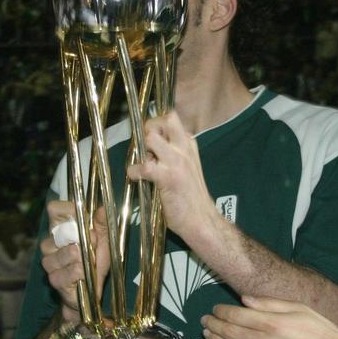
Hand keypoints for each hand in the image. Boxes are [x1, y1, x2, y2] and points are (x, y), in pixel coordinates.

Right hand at [39, 201, 108, 322]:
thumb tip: (103, 209)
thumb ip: (103, 224)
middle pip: (62, 231)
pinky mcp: (54, 279)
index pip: (55, 209)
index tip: (85, 217)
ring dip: (85, 257)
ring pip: (69, 252)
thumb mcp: (104, 240)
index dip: (70, 210)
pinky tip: (85, 274)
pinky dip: (83, 272)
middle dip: (84, 237)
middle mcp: (49, 243)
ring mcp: (50, 261)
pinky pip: (72, 271)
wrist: (91, 290)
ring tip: (90, 261)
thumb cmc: (95, 262)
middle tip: (94, 243)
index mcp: (59, 229)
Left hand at [125, 111, 219, 243]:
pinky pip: (144, 166)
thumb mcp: (186, 167)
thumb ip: (171, 154)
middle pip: (164, 120)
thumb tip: (148, 148)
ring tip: (142, 162)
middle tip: (144, 145)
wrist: (203, 220)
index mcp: (189, 144)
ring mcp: (177, 162)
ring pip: (151, 138)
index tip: (149, 137)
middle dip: (149, 128)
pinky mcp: (168, 178)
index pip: (172, 119)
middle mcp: (184, 148)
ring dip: (141, 149)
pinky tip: (136, 178)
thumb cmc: (192, 196)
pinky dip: (134, 171)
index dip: (156, 124)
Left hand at [202, 296, 337, 338]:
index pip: (236, 316)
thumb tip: (244, 300)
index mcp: (272, 324)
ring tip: (209, 335)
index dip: (221, 312)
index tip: (214, 309)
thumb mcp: (298, 307)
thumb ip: (269, 303)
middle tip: (204, 321)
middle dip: (214, 326)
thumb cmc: (320, 329)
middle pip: (230, 333)